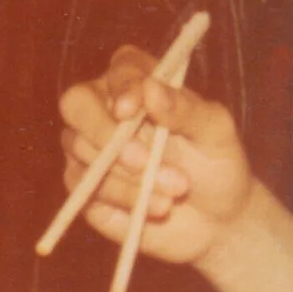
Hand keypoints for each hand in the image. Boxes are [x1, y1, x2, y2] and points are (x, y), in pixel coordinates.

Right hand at [58, 44, 254, 268]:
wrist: (217, 220)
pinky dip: (123, 198)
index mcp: (138, 84)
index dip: (120, 87)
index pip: (118, 71)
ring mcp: (87, 148)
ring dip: (130, 175)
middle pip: (75, 104)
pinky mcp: (83, 185)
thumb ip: (186, 110)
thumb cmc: (217, 166)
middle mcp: (103, 110)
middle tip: (142, 161)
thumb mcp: (216, 135)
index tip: (132, 110)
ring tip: (175, 191)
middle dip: (104, 132)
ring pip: (81, 150)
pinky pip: (85, 187)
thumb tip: (150, 88)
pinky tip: (157, 206)